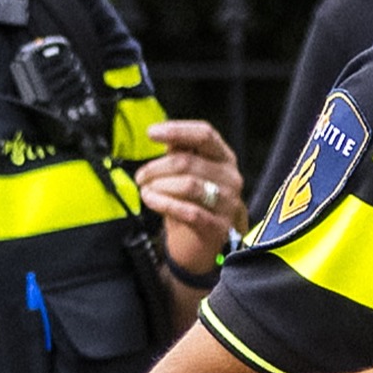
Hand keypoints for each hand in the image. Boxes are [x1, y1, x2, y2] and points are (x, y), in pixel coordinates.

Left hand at [138, 119, 251, 274]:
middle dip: (156, 168)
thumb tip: (160, 132)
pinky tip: (151, 201)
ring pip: (188, 185)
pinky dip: (164, 203)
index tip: (151, 133)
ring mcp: (228, 203)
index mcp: (224, 158)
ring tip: (145, 190)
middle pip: (189, 162)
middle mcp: (231, 178)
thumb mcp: (187, 172)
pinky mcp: (219, 226)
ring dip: (159, 186)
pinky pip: (189, 211)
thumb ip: (178, 151)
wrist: (200, 243)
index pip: (204, 134)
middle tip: (141, 176)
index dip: (177, 130)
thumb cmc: (191, 201)